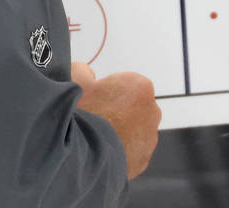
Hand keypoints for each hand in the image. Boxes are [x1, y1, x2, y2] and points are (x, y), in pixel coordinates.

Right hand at [72, 62, 160, 178]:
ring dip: (119, 132)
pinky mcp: (143, 159)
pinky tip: (102, 151)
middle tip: (95, 118)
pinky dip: (120, 151)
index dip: (108, 91)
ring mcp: (149, 137)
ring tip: (96, 137)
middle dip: (117, 111)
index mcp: (140, 87)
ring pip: (134, 131)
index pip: (126, 85)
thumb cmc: (84, 114)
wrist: (84, 153)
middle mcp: (152, 111)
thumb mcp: (76, 80)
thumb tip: (85, 71)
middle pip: (133, 107)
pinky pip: (131, 151)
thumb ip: (83, 70)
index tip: (95, 99)